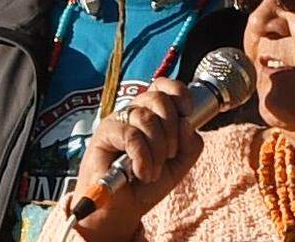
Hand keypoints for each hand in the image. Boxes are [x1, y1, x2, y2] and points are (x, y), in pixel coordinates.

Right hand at [68, 78, 202, 241]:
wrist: (122, 208)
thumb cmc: (148, 182)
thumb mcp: (181, 163)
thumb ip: (191, 143)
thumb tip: (187, 123)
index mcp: (153, 112)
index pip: (164, 85)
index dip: (179, 92)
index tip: (187, 111)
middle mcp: (134, 111)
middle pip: (158, 98)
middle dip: (172, 128)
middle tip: (171, 155)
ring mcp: (118, 121)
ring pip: (146, 117)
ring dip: (158, 148)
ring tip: (154, 171)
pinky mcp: (104, 134)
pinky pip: (131, 135)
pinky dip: (143, 157)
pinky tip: (143, 173)